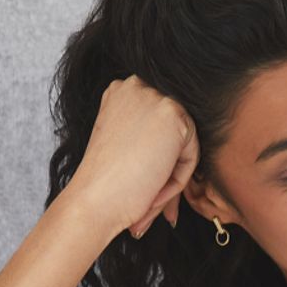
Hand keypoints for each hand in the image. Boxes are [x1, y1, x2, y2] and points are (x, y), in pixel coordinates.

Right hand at [62, 74, 200, 240]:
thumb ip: (147, 135)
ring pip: (184, 145)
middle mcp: (135, 86)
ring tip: (147, 195)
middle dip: (165, 167)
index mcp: (119, 92)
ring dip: (170, 175)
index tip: (142, 183)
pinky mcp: (173, 114)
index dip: (153, 159)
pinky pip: (191, 154)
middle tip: (147, 195)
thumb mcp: (124, 146)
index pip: (156, 126)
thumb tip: (175, 145)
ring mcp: (154, 96)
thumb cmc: (105, 184)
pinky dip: (178, 179)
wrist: (94, 201)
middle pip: (172, 133)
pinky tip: (153, 188)